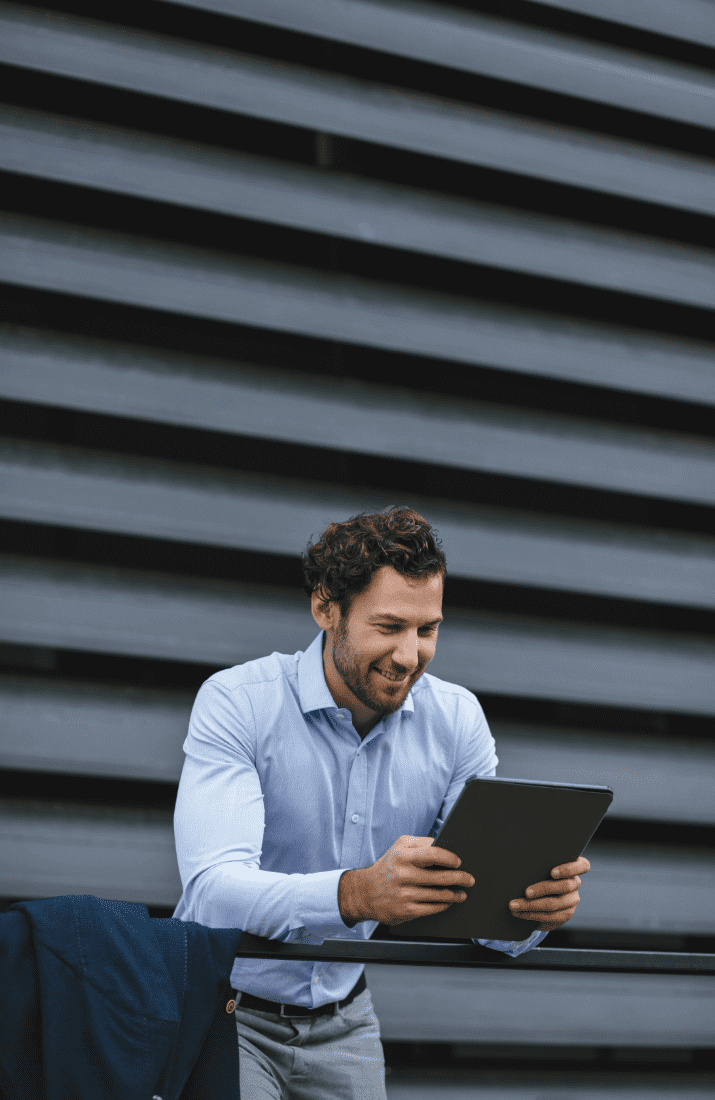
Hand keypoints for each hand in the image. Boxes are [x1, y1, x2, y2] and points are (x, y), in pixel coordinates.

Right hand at [338, 835, 474, 925]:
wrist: (366, 892)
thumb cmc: (389, 866)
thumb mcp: (400, 847)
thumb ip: (421, 843)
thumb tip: (444, 845)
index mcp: (403, 856)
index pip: (433, 854)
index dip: (449, 858)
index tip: (459, 861)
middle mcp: (403, 875)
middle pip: (440, 877)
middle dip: (460, 878)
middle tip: (470, 879)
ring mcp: (405, 894)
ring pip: (439, 895)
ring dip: (455, 894)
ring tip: (462, 893)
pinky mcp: (406, 911)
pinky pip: (432, 908)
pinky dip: (444, 905)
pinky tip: (448, 902)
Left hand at [508, 857, 589, 930]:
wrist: (535, 893)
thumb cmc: (536, 871)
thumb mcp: (539, 864)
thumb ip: (538, 862)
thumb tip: (519, 859)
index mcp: (573, 866)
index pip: (583, 866)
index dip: (569, 869)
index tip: (552, 872)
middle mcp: (575, 883)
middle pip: (565, 886)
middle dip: (543, 889)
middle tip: (526, 892)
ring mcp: (572, 900)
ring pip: (555, 904)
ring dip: (531, 906)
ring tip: (514, 905)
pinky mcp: (565, 914)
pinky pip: (550, 917)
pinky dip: (531, 914)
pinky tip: (518, 913)